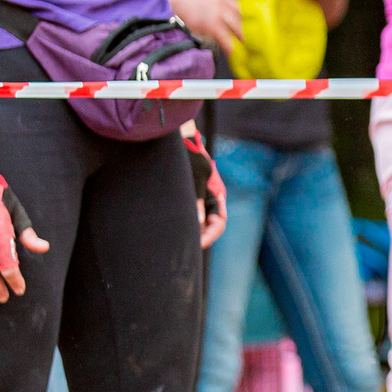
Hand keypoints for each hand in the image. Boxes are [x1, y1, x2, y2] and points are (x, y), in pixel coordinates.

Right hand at [160, 0, 240, 48]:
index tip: (232, 8)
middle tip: (238, 25)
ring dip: (238, 33)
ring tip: (240, 39)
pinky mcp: (212, 25)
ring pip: (234, 24)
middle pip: (235, 9)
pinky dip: (228, 46)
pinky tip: (229, 51)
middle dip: (237, 18)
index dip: (231, 2)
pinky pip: (224, 38)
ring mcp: (218, 11)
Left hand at [185, 128, 226, 248]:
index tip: (198, 244)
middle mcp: (209, 200)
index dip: (210, 235)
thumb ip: (197, 199)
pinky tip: (172, 231)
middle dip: (200, 238)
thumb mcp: (194, 177)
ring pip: (199, 222)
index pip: (219, 222)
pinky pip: (188, 215)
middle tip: (185, 250)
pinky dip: (183, 225)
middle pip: (209, 225)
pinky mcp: (187, 197)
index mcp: (216, 195)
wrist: (179, 140)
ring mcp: (198, 199)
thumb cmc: (188, 155)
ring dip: (191, 232)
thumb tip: (199, 223)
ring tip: (177, 243)